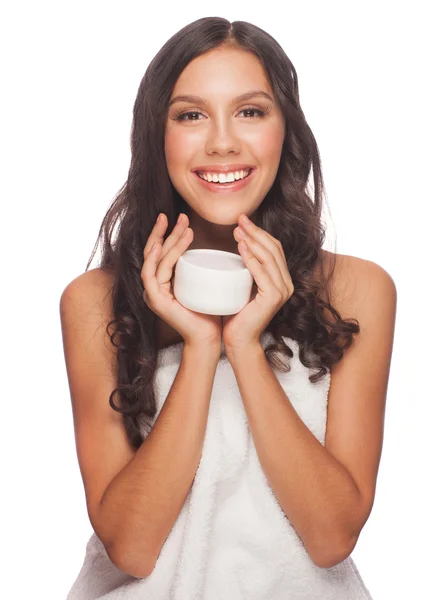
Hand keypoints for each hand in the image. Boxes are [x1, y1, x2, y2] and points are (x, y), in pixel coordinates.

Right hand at [141, 213, 221, 347]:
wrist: (209, 338)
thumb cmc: (210, 313)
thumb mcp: (205, 285)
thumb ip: (202, 269)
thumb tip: (213, 249)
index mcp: (163, 283)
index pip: (160, 253)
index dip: (168, 234)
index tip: (181, 219)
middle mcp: (154, 287)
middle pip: (154, 252)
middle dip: (165, 231)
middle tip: (179, 216)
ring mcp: (152, 293)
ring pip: (154, 260)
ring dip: (168, 241)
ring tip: (184, 227)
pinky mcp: (155, 300)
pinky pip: (151, 275)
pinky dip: (156, 259)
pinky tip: (162, 245)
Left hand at [222, 214, 293, 350]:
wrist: (238, 340)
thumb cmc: (236, 314)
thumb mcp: (242, 286)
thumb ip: (246, 269)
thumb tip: (236, 246)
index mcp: (282, 279)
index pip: (274, 248)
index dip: (260, 232)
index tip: (243, 221)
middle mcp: (287, 284)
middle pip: (273, 249)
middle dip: (256, 231)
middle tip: (239, 220)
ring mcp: (283, 291)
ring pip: (269, 257)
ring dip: (253, 241)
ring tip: (237, 231)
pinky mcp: (274, 297)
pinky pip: (262, 273)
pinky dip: (252, 258)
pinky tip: (241, 248)